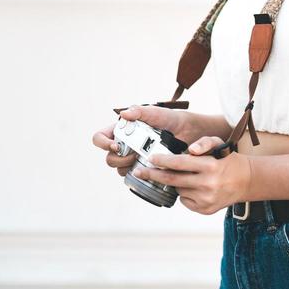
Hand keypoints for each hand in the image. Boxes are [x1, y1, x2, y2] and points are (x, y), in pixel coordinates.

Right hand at [91, 104, 206, 178]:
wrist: (188, 133)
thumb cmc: (171, 119)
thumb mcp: (156, 113)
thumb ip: (140, 111)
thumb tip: (124, 113)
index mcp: (121, 131)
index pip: (100, 138)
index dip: (103, 143)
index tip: (116, 146)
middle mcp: (124, 145)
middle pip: (109, 158)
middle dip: (119, 159)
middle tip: (134, 155)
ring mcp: (133, 159)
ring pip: (119, 170)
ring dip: (128, 167)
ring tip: (144, 160)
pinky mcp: (143, 169)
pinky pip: (133, 177)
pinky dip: (138, 175)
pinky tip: (149, 170)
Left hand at [134, 136, 251, 215]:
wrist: (245, 180)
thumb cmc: (227, 159)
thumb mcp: (219, 144)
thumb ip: (204, 143)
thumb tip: (191, 150)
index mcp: (210, 166)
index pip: (180, 163)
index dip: (163, 161)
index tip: (151, 158)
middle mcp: (208, 184)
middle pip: (173, 180)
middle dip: (154, 175)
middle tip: (140, 172)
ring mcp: (206, 199)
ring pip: (178, 190)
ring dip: (174, 182)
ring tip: (183, 176)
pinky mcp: (205, 209)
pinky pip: (185, 200)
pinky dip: (184, 193)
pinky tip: (194, 187)